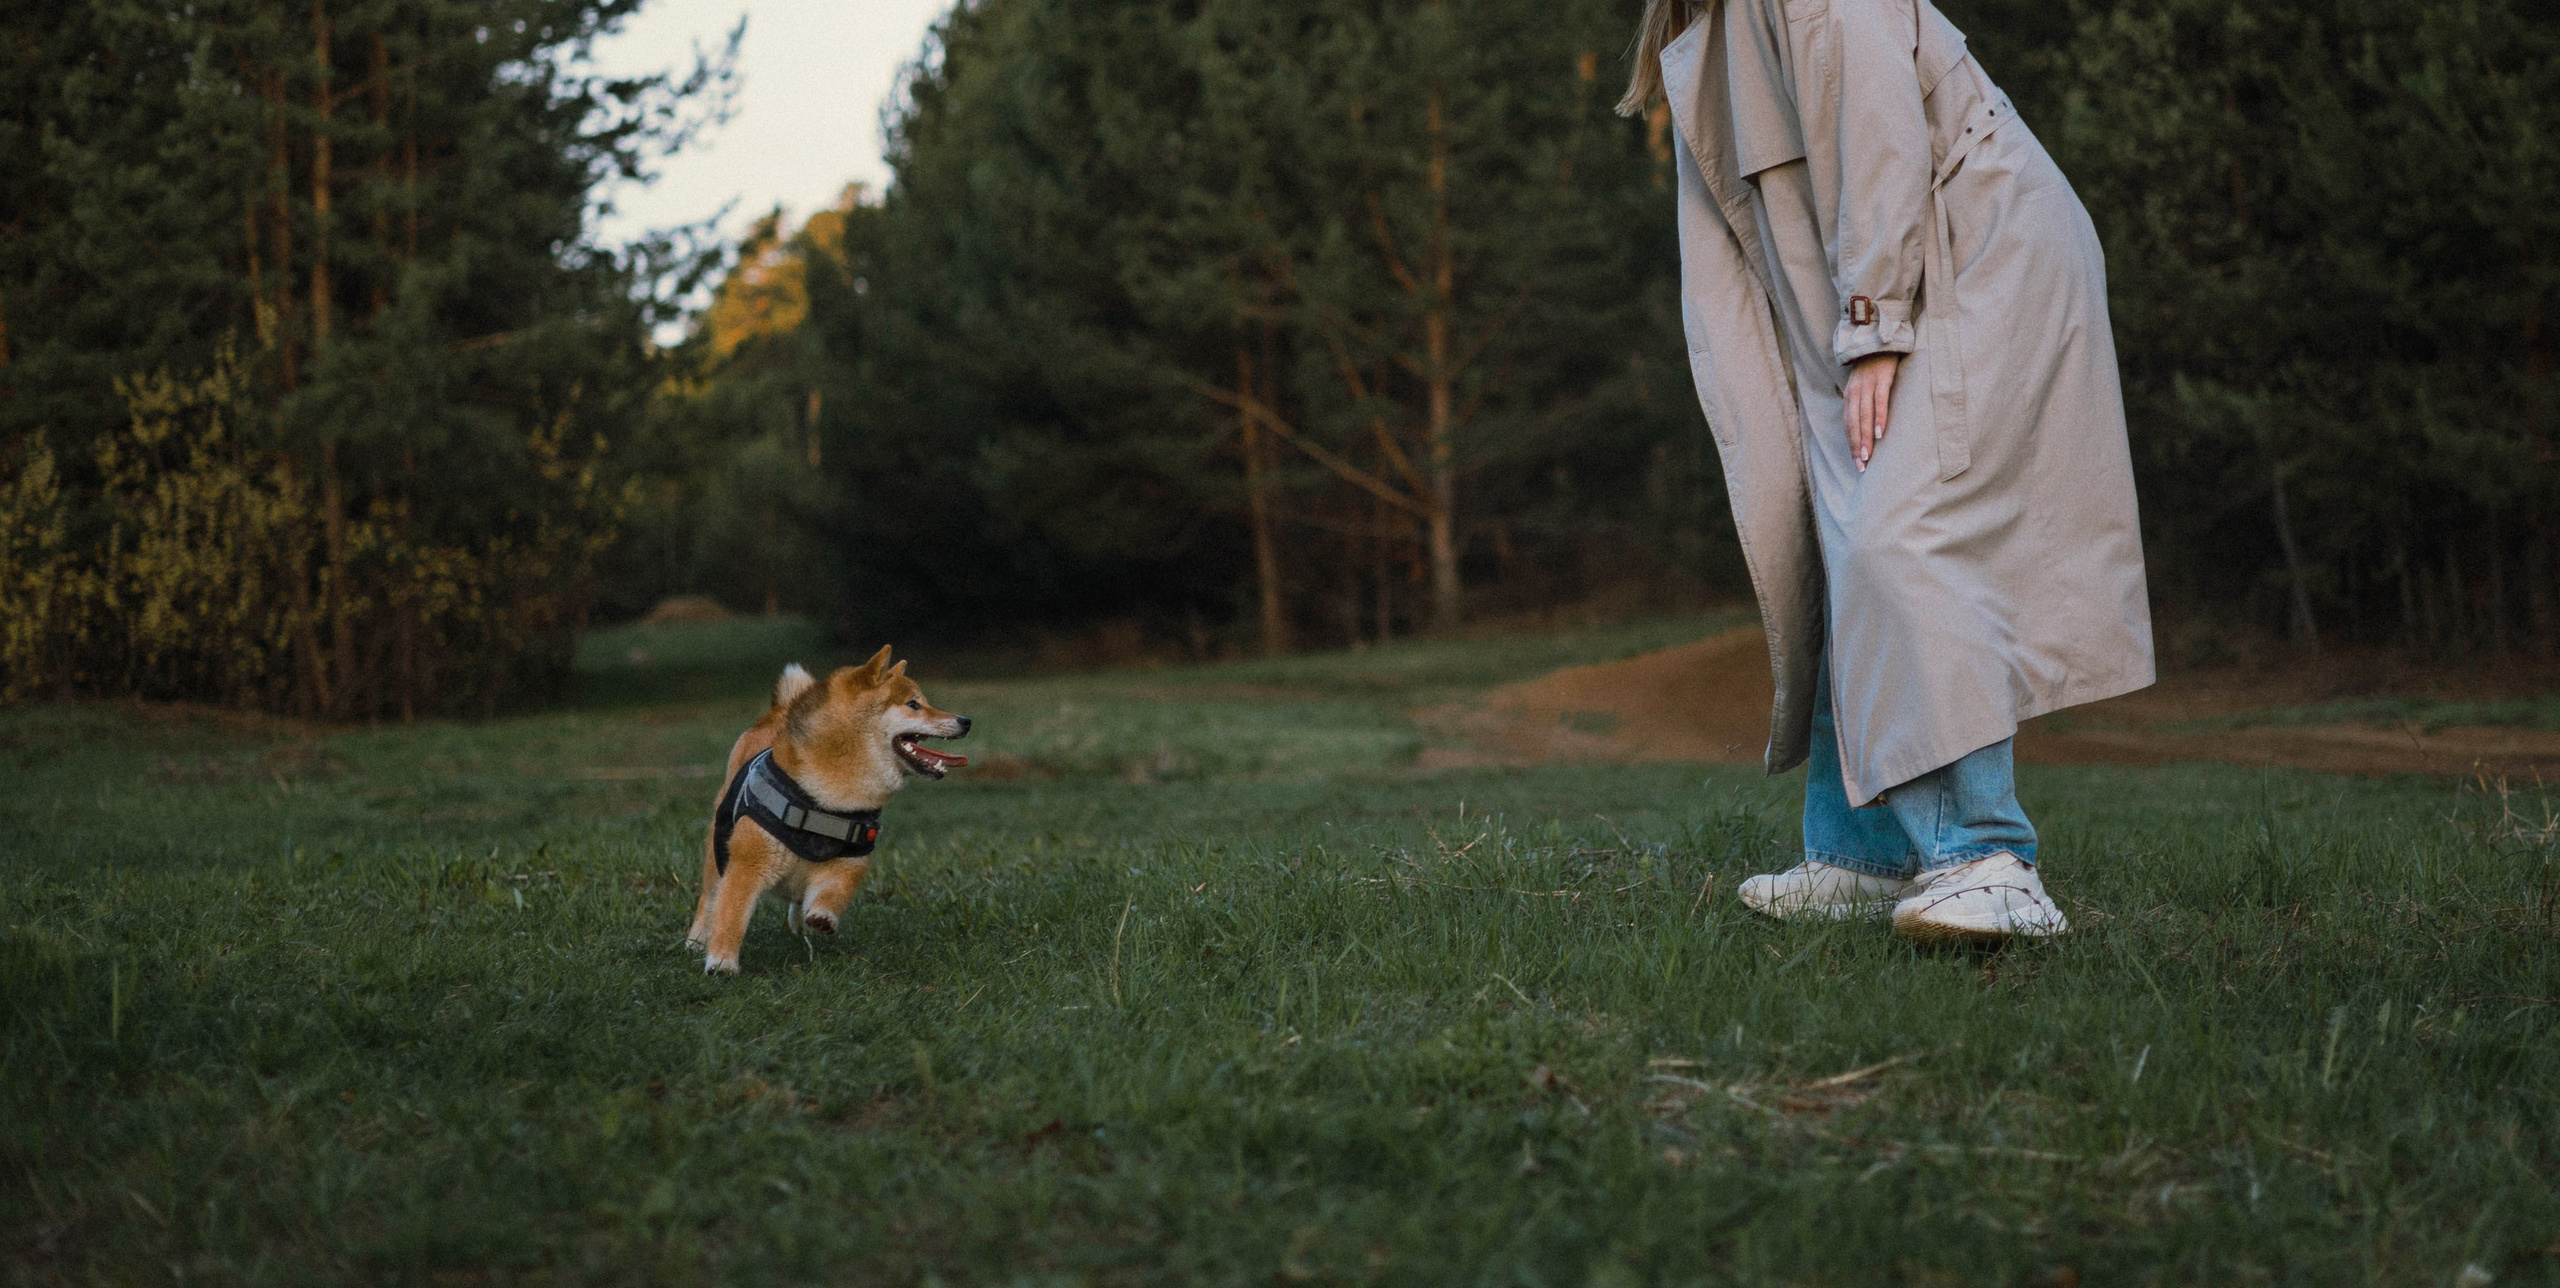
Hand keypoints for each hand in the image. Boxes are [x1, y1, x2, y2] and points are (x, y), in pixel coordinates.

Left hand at [1844, 352, 1899, 471]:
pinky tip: (1880, 433)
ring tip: (1868, 455)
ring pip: (1864, 416)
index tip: (1856, 462)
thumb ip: (1861, 402)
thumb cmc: (1874, 365)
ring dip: (1865, 437)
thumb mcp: (1862, 384)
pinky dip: (1879, 418)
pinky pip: (1879, 402)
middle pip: (1854, 424)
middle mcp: (1854, 392)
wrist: (1880, 339)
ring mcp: (1867, 385)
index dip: (1851, 444)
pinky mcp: (1881, 379)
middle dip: (1856, 447)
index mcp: (1849, 395)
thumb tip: (1863, 424)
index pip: (1848, 424)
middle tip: (1861, 466)